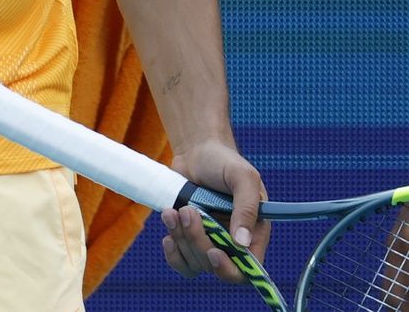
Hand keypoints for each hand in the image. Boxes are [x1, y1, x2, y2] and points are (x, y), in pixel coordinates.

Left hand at [160, 140, 270, 284]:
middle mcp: (232, 243)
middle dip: (198, 242)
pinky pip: (180, 261)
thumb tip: (242, 243)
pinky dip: (172, 251)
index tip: (214, 252)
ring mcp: (209, 242)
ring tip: (173, 210)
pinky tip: (168, 229)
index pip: (248, 270)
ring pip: (195, 262)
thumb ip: (247, 207)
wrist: (195, 151)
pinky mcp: (188, 238)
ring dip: (181, 238)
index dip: (231, 269)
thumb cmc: (223, 162)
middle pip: (215, 266)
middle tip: (188, 211)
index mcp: (253, 233)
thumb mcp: (242, 177)